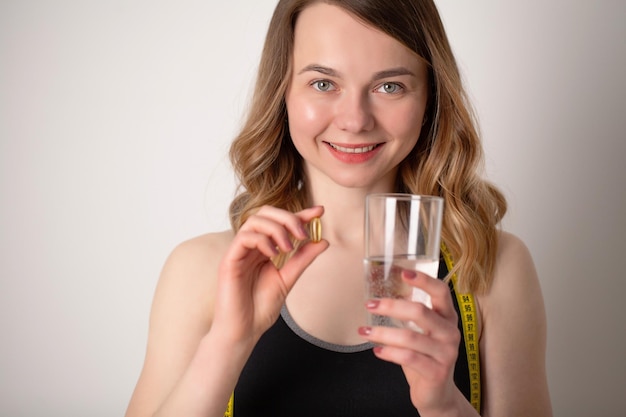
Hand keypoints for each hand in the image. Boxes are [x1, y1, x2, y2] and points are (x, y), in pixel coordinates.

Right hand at [211, 205, 328, 346]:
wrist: (244, 331)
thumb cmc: (260, 308)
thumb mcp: (288, 278)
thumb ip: (303, 259)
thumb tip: (323, 241)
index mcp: (264, 249)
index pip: (281, 223)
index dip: (301, 214)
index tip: (319, 211)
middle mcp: (251, 246)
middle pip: (266, 213)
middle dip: (288, 217)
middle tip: (303, 233)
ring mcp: (239, 252)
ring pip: (255, 221)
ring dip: (277, 228)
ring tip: (288, 247)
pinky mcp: (229, 260)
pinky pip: (244, 237)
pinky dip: (262, 240)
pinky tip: (273, 254)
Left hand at [359, 270, 461, 413]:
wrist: (437, 393)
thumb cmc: (425, 356)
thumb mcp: (421, 332)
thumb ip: (409, 314)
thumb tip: (380, 292)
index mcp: (447, 317)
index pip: (441, 292)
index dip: (423, 280)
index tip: (403, 273)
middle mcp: (450, 332)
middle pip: (420, 312)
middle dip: (391, 306)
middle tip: (370, 305)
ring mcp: (446, 353)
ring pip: (410, 337)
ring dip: (382, 333)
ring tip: (365, 332)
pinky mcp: (437, 372)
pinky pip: (409, 358)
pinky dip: (389, 353)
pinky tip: (377, 351)